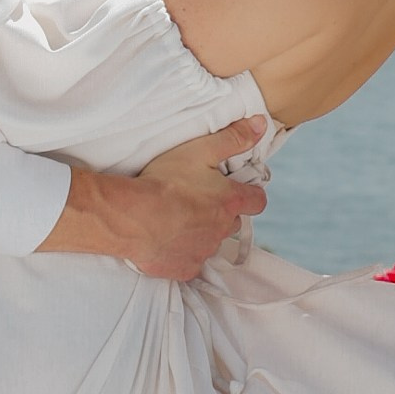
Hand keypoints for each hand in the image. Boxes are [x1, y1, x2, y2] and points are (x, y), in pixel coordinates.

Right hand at [38, 117, 269, 281]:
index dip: (250, 195)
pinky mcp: (184, 269)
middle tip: (196, 201)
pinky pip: (189, 262)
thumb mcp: (200, 150)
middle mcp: (221, 230)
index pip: (257, 201)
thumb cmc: (165, 182)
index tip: (238, 190)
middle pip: (232, 223)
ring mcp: (203, 252)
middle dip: (221, 214)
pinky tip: (165, 240)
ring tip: (176, 220)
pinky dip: (181, 253)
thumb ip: (233, 138)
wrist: (132, 218)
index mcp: (229, 202)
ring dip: (200, 233)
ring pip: (210, 243)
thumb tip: (261, 124)